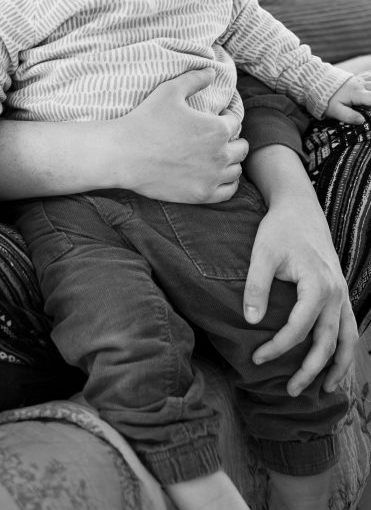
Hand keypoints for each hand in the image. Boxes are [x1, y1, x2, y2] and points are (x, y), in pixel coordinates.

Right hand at [113, 68, 247, 203]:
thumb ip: (194, 79)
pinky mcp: (202, 194)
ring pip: (237, 169)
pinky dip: (227, 183)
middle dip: (231, 140)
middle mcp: (221, 154)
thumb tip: (212, 72)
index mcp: (217, 128)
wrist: (124, 155)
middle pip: (241, 147)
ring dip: (230, 161)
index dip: (225, 117)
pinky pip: (229, 191)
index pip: (235, 122)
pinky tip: (216, 175)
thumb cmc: (146, 120)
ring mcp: (212, 177)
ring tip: (215, 156)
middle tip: (215, 138)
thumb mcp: (169, 91)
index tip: (215, 118)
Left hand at [242, 146, 356, 395]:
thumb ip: (256, 286)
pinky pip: (349, 328)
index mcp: (317, 285)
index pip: (299, 329)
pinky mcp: (341, 293)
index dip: (278, 348)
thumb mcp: (262, 254)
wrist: (300, 208)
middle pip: (327, 343)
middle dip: (310, 370)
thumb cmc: (279, 230)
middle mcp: (336, 294)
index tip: (257, 359)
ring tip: (323, 390)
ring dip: (337, 367)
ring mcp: (342, 295)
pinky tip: (335, 365)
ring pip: (347, 340)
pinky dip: (345, 350)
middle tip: (290, 391)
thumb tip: (251, 322)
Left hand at [326, 72, 370, 123]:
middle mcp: (361, 84)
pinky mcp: (357, 77)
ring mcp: (360, 80)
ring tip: (369, 101)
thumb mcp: (334, 110)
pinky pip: (370, 76)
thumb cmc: (324, 98)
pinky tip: (370, 85)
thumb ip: (348, 116)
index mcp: (357, 93)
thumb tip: (362, 121)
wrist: (314, 81)